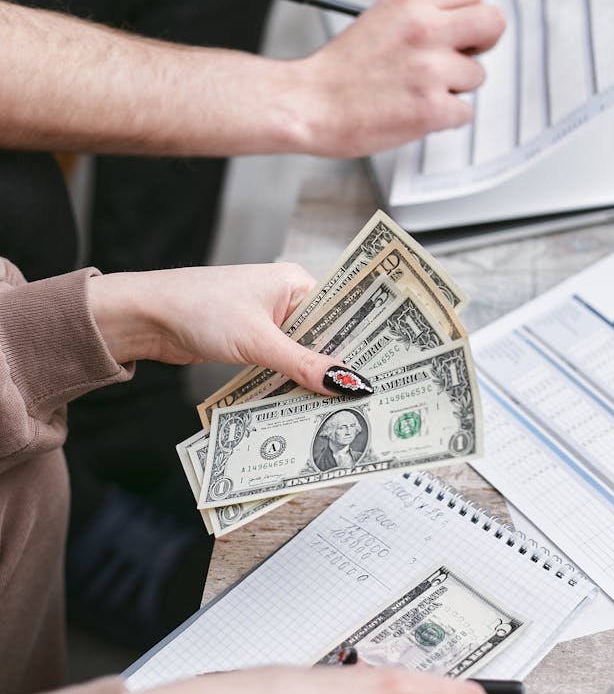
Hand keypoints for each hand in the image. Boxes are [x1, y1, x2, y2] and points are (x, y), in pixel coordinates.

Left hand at [87, 263, 350, 393]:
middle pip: (325, 339)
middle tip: (366, 400)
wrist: (147, 318)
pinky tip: (304, 405)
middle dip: (338, 369)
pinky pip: (281, 367)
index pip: (342, 314)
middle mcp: (286, 301)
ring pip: (302, 357)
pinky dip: (289, 384)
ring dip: (312, 380)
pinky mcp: (252, 345)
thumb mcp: (259, 341)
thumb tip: (349, 383)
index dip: (364, 342)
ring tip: (340, 409)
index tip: (387, 371)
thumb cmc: (199, 308)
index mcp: (296, 283)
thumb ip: (304, 365)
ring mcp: (268, 324)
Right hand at [296, 0, 505, 156]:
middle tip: (463, 58)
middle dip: (483, 43)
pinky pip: (466, 112)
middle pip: (493, 23)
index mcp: (412, 2)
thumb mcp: (381, 17)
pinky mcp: (431, 108)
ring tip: (423, 92)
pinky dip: (447, 118)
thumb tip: (458, 23)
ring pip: (479, 75)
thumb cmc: (341, 70)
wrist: (310, 104)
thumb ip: (421, 14)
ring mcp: (431, 70)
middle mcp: (425, 30)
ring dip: (457, 88)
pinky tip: (420, 113)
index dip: (471, 13)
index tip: (462, 30)